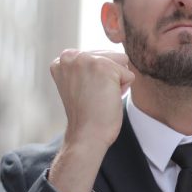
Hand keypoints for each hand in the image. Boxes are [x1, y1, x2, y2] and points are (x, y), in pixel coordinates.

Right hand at [48, 50, 134, 191]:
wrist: (86, 135)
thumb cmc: (87, 115)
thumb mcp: (80, 83)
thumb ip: (87, 67)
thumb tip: (118, 56)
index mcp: (62, 60)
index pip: (97, 56)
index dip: (98, 77)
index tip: (85, 93)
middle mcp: (70, 56)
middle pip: (110, 55)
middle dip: (109, 77)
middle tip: (94, 97)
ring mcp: (86, 59)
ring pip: (121, 61)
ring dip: (117, 81)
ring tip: (100, 97)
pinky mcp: (104, 67)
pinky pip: (129, 75)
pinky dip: (123, 90)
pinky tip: (107, 100)